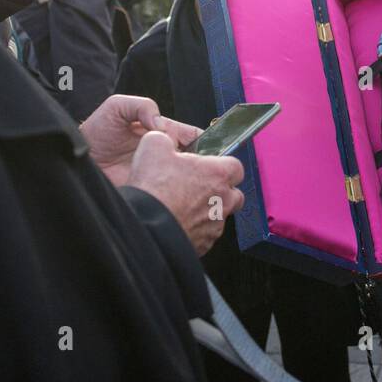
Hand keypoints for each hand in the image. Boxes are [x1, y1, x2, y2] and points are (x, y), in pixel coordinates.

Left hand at [81, 94, 200, 186]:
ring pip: (185, 180)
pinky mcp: (149, 190)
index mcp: (164, 132)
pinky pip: (167, 195)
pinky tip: (168, 192)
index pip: (194, 136)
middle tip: (193, 168)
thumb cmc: (96, 131)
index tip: (204, 149)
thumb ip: (142, 106)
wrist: (78, 159)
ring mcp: (158, 174)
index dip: (204, 142)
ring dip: (188, 180)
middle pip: (195, 160)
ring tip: (181, 180)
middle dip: (200, 165)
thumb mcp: (117, 107)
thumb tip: (161, 124)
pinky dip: (172, 195)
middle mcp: (165, 154)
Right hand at [128, 131, 244, 255]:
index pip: (236, 166)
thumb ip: (166, 137)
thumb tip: (164, 139)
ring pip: (219, 215)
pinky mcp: (204, 244)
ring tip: (182, 205)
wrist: (145, 225)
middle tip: (198, 186)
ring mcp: (215, 225)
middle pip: (234, 193)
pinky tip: (177, 221)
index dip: (222, 164)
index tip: (208, 165)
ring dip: (206, 210)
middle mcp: (223, 200)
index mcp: (218, 174)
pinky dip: (195, 228)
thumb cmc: (154, 189)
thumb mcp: (154, 145)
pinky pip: (206, 234)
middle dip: (220, 189)